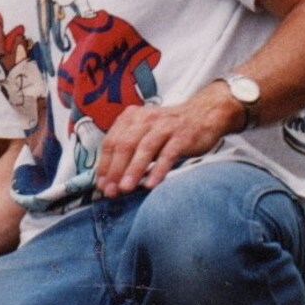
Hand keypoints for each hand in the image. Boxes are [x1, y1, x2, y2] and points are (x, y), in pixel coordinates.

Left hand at [95, 86, 235, 197]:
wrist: (204, 114)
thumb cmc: (167, 130)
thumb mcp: (143, 134)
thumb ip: (127, 151)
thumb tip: (109, 180)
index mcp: (130, 118)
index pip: (111, 142)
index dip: (104, 165)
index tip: (100, 185)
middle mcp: (145, 119)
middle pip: (124, 145)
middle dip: (115, 171)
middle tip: (110, 191)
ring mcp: (165, 126)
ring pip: (145, 149)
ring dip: (133, 170)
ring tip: (124, 189)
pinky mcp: (183, 136)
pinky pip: (168, 154)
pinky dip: (158, 170)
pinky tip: (151, 185)